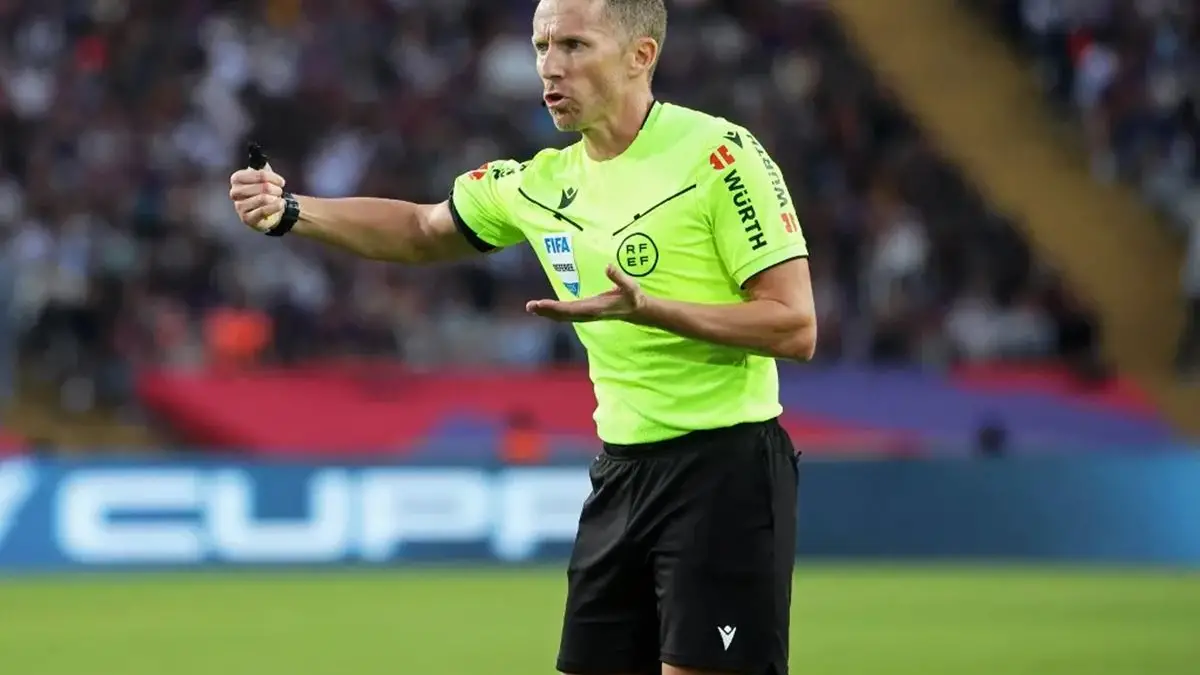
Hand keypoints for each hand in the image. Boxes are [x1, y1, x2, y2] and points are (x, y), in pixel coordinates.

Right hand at [229, 165, 286, 231]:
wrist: (268, 211)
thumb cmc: (264, 191)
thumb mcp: (263, 176)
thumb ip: (261, 166)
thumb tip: (258, 154)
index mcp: (237, 178)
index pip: (260, 174)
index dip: (274, 178)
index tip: (281, 182)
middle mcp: (235, 192)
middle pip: (263, 187)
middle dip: (276, 189)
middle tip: (279, 192)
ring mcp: (239, 206)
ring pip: (264, 199)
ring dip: (276, 198)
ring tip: (277, 199)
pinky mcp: (246, 218)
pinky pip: (263, 211)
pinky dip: (275, 207)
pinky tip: (279, 205)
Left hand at [526, 264, 647, 322]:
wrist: (637, 311)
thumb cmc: (633, 297)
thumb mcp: (630, 286)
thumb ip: (619, 277)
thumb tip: (608, 266)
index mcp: (595, 309)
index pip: (571, 309)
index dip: (555, 308)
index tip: (542, 304)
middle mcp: (588, 314)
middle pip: (563, 315)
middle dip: (546, 311)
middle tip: (529, 306)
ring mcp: (586, 314)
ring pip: (563, 316)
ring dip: (547, 312)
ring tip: (531, 307)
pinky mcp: (586, 312)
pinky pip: (566, 314)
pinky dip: (554, 311)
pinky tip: (544, 308)